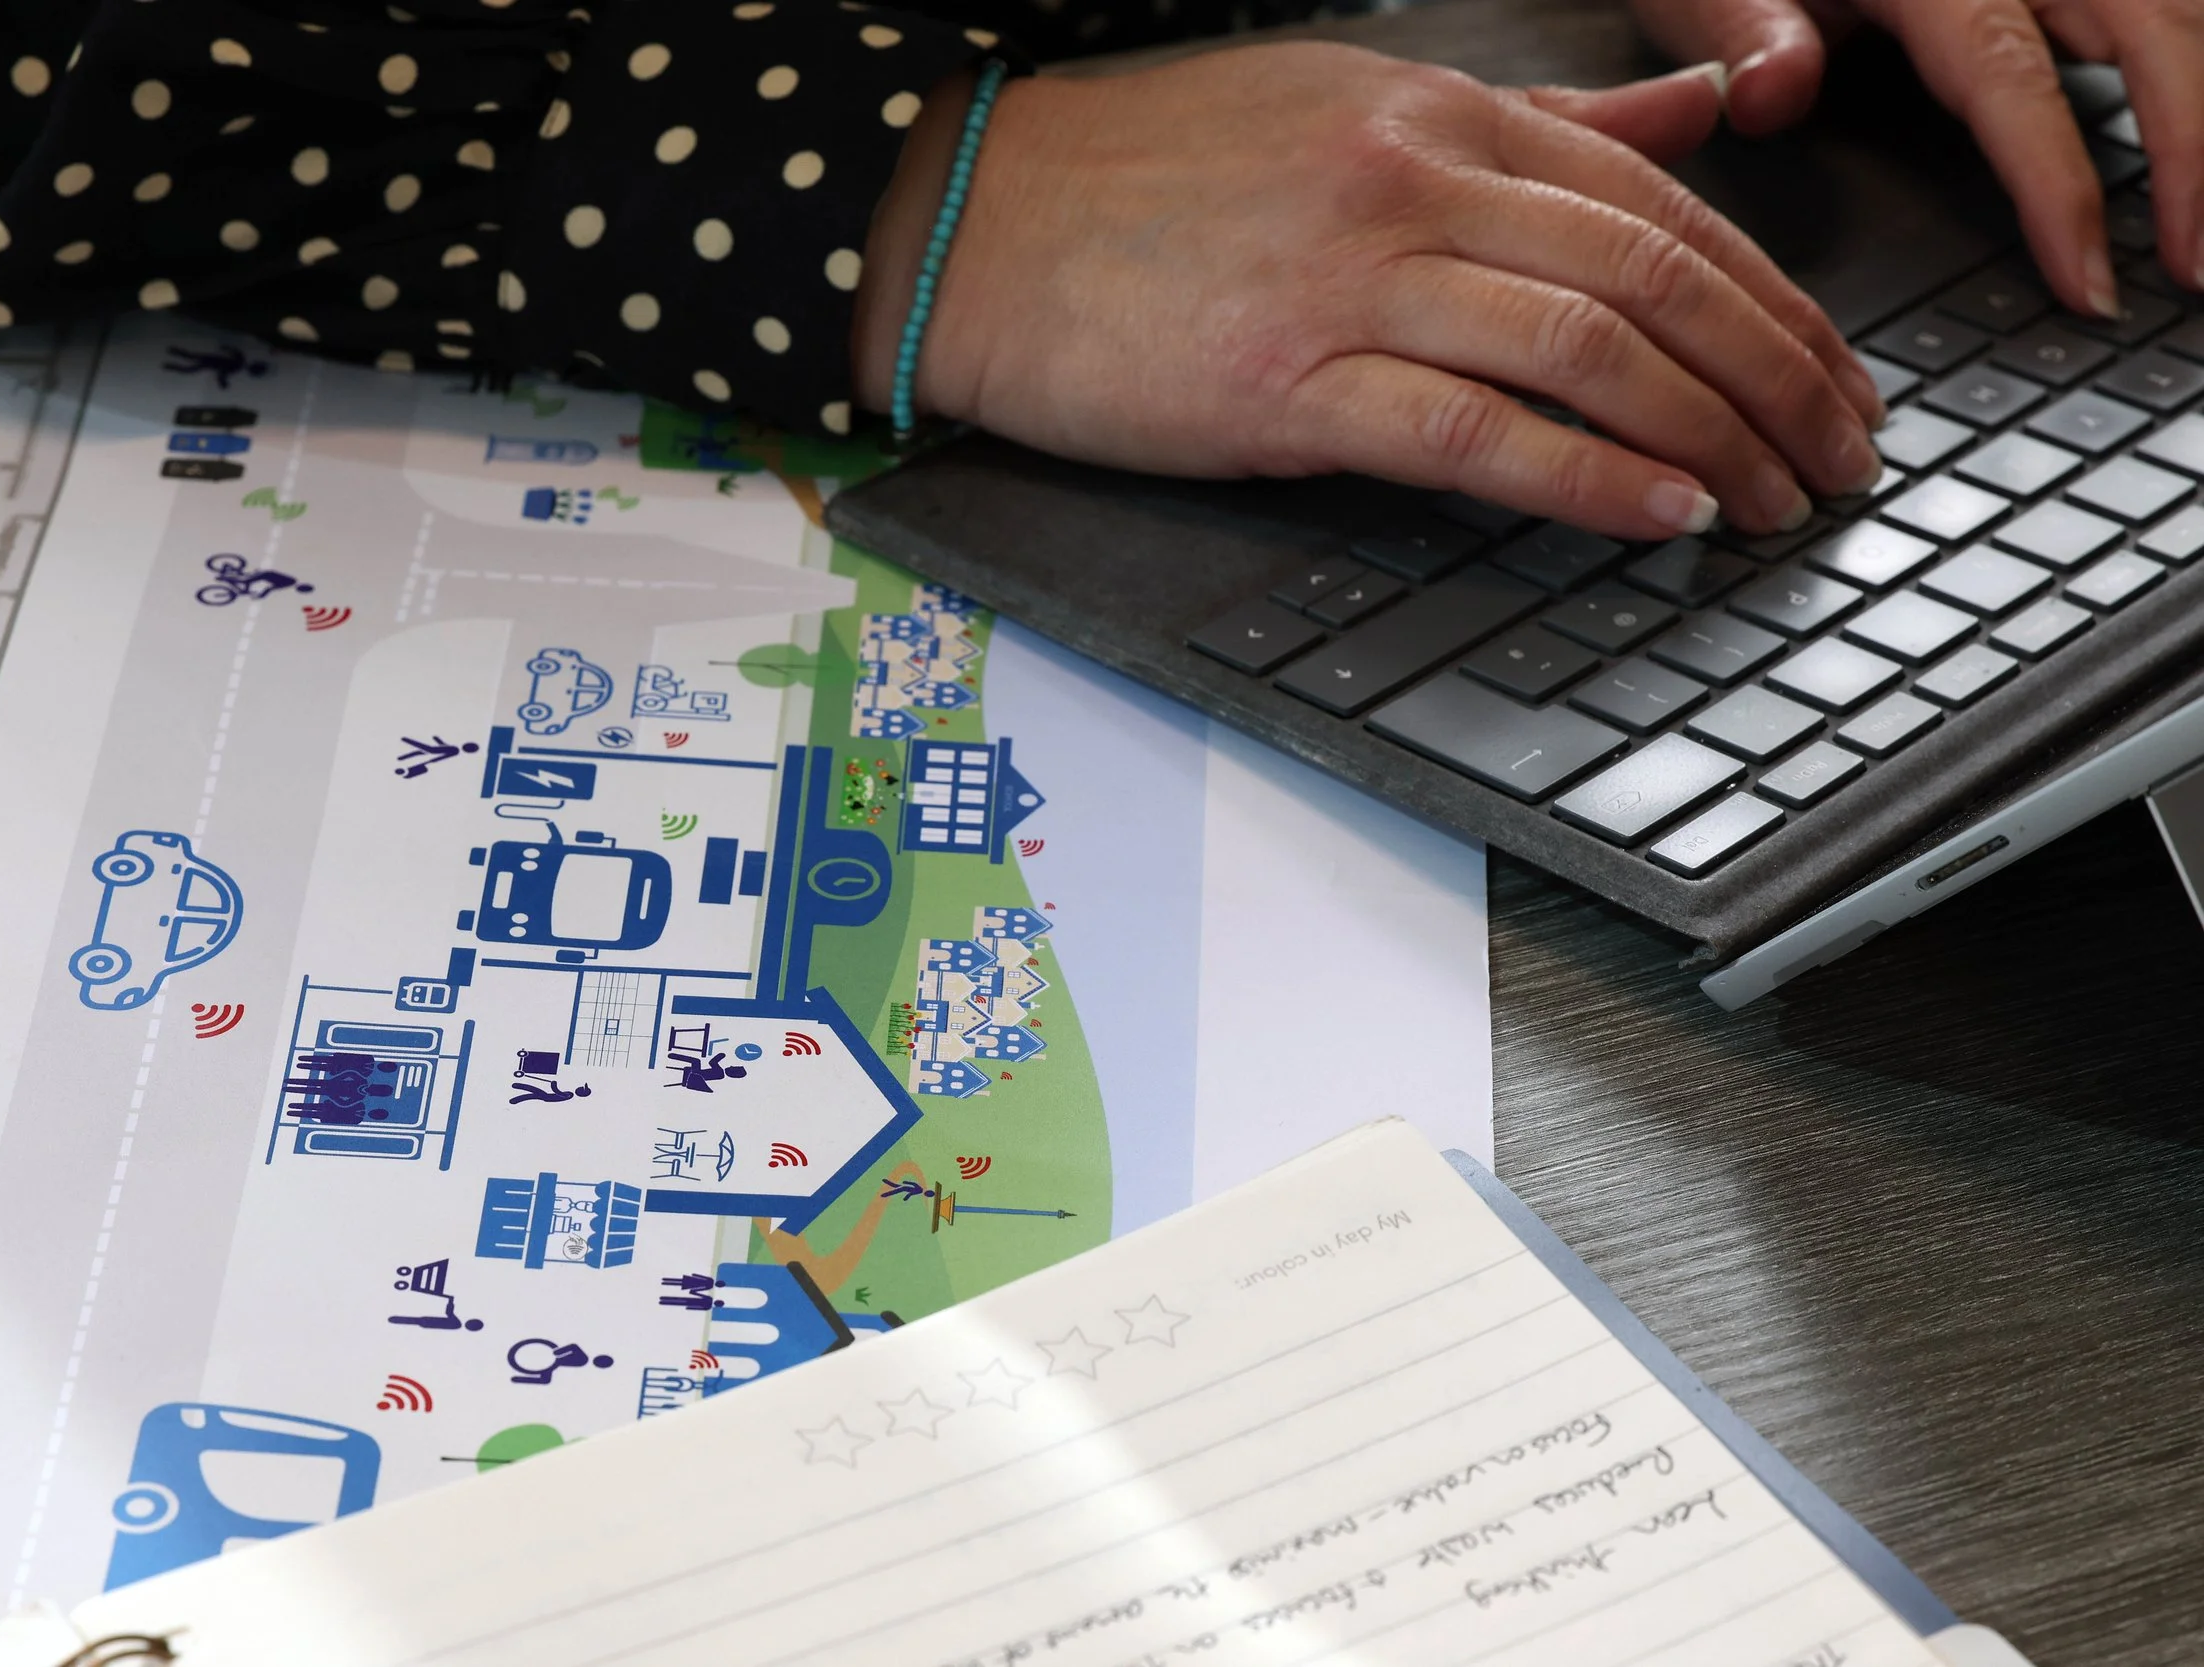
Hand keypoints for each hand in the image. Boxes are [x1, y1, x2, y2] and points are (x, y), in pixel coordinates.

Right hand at [853, 44, 1883, 539]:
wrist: (972, 226)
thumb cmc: (1143, 181)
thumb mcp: (1348, 108)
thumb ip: (1532, 121)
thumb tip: (1690, 115)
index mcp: (1437, 112)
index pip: (1661, 202)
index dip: (1775, 297)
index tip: (1830, 373)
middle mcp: (1412, 180)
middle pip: (1655, 277)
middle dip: (1777, 376)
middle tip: (1838, 457)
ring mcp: (1351, 280)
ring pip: (1589, 350)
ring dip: (1711, 435)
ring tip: (1772, 503)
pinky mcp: (1287, 383)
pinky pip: (1475, 434)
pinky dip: (1589, 478)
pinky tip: (1661, 514)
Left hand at [1629, 0, 2203, 313]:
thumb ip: (1745, 33)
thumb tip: (1767, 95)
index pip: (2012, 79)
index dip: (2061, 186)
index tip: (2089, 282)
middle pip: (2151, 31)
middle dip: (2193, 154)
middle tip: (2197, 272)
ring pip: (2184, 9)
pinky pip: (2171, 3)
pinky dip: (2198, 62)